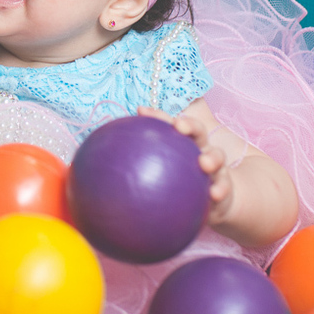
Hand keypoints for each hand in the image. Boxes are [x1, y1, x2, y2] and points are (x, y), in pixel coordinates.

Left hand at [137, 106, 235, 224]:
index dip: (156, 116)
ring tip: (204, 163)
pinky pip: (224, 188)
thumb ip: (131, 174)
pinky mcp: (224, 186)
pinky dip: (221, 189)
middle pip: (196, 132)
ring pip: (216, 156)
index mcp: (180, 145)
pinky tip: (214, 195)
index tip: (141, 111)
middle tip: (179, 127)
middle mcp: (198, 150)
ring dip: (212, 157)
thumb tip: (89, 173)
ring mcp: (214, 168)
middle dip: (189, 126)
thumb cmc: (178, 186)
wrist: (211, 203)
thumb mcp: (157, 179)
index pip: (167, 125)